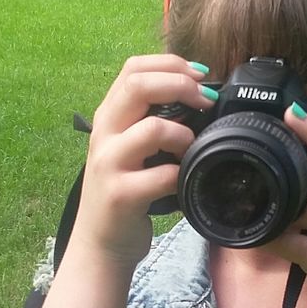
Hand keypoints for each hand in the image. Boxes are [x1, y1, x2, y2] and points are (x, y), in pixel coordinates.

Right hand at [69, 55, 215, 268]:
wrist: (99, 243)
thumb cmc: (124, 191)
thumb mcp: (128, 148)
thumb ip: (149, 120)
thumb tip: (199, 95)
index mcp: (108, 117)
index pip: (133, 68)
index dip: (171, 64)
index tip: (200, 75)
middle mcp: (104, 135)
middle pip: (138, 86)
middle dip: (181, 85)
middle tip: (206, 100)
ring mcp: (109, 164)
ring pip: (153, 129)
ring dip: (185, 135)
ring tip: (191, 149)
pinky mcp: (121, 195)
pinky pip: (163, 175)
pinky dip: (182, 175)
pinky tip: (183, 182)